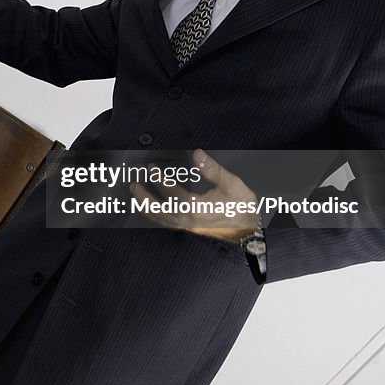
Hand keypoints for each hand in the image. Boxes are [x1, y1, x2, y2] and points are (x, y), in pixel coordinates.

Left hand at [129, 150, 258, 242]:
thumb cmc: (242, 207)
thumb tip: (197, 153)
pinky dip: (156, 217)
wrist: (250, 231)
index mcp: (196, 207)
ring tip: (136, 197)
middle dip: (145, 198)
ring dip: (147, 208)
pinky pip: (168, 224)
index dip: (160, 178)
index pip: (172, 191)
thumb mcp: (232, 184)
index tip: (151, 168)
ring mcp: (188, 226)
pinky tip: (151, 211)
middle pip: (160, 210)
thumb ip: (213, 169)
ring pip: (162, 219)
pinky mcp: (190, 229)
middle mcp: (189, 219)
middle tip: (134, 186)